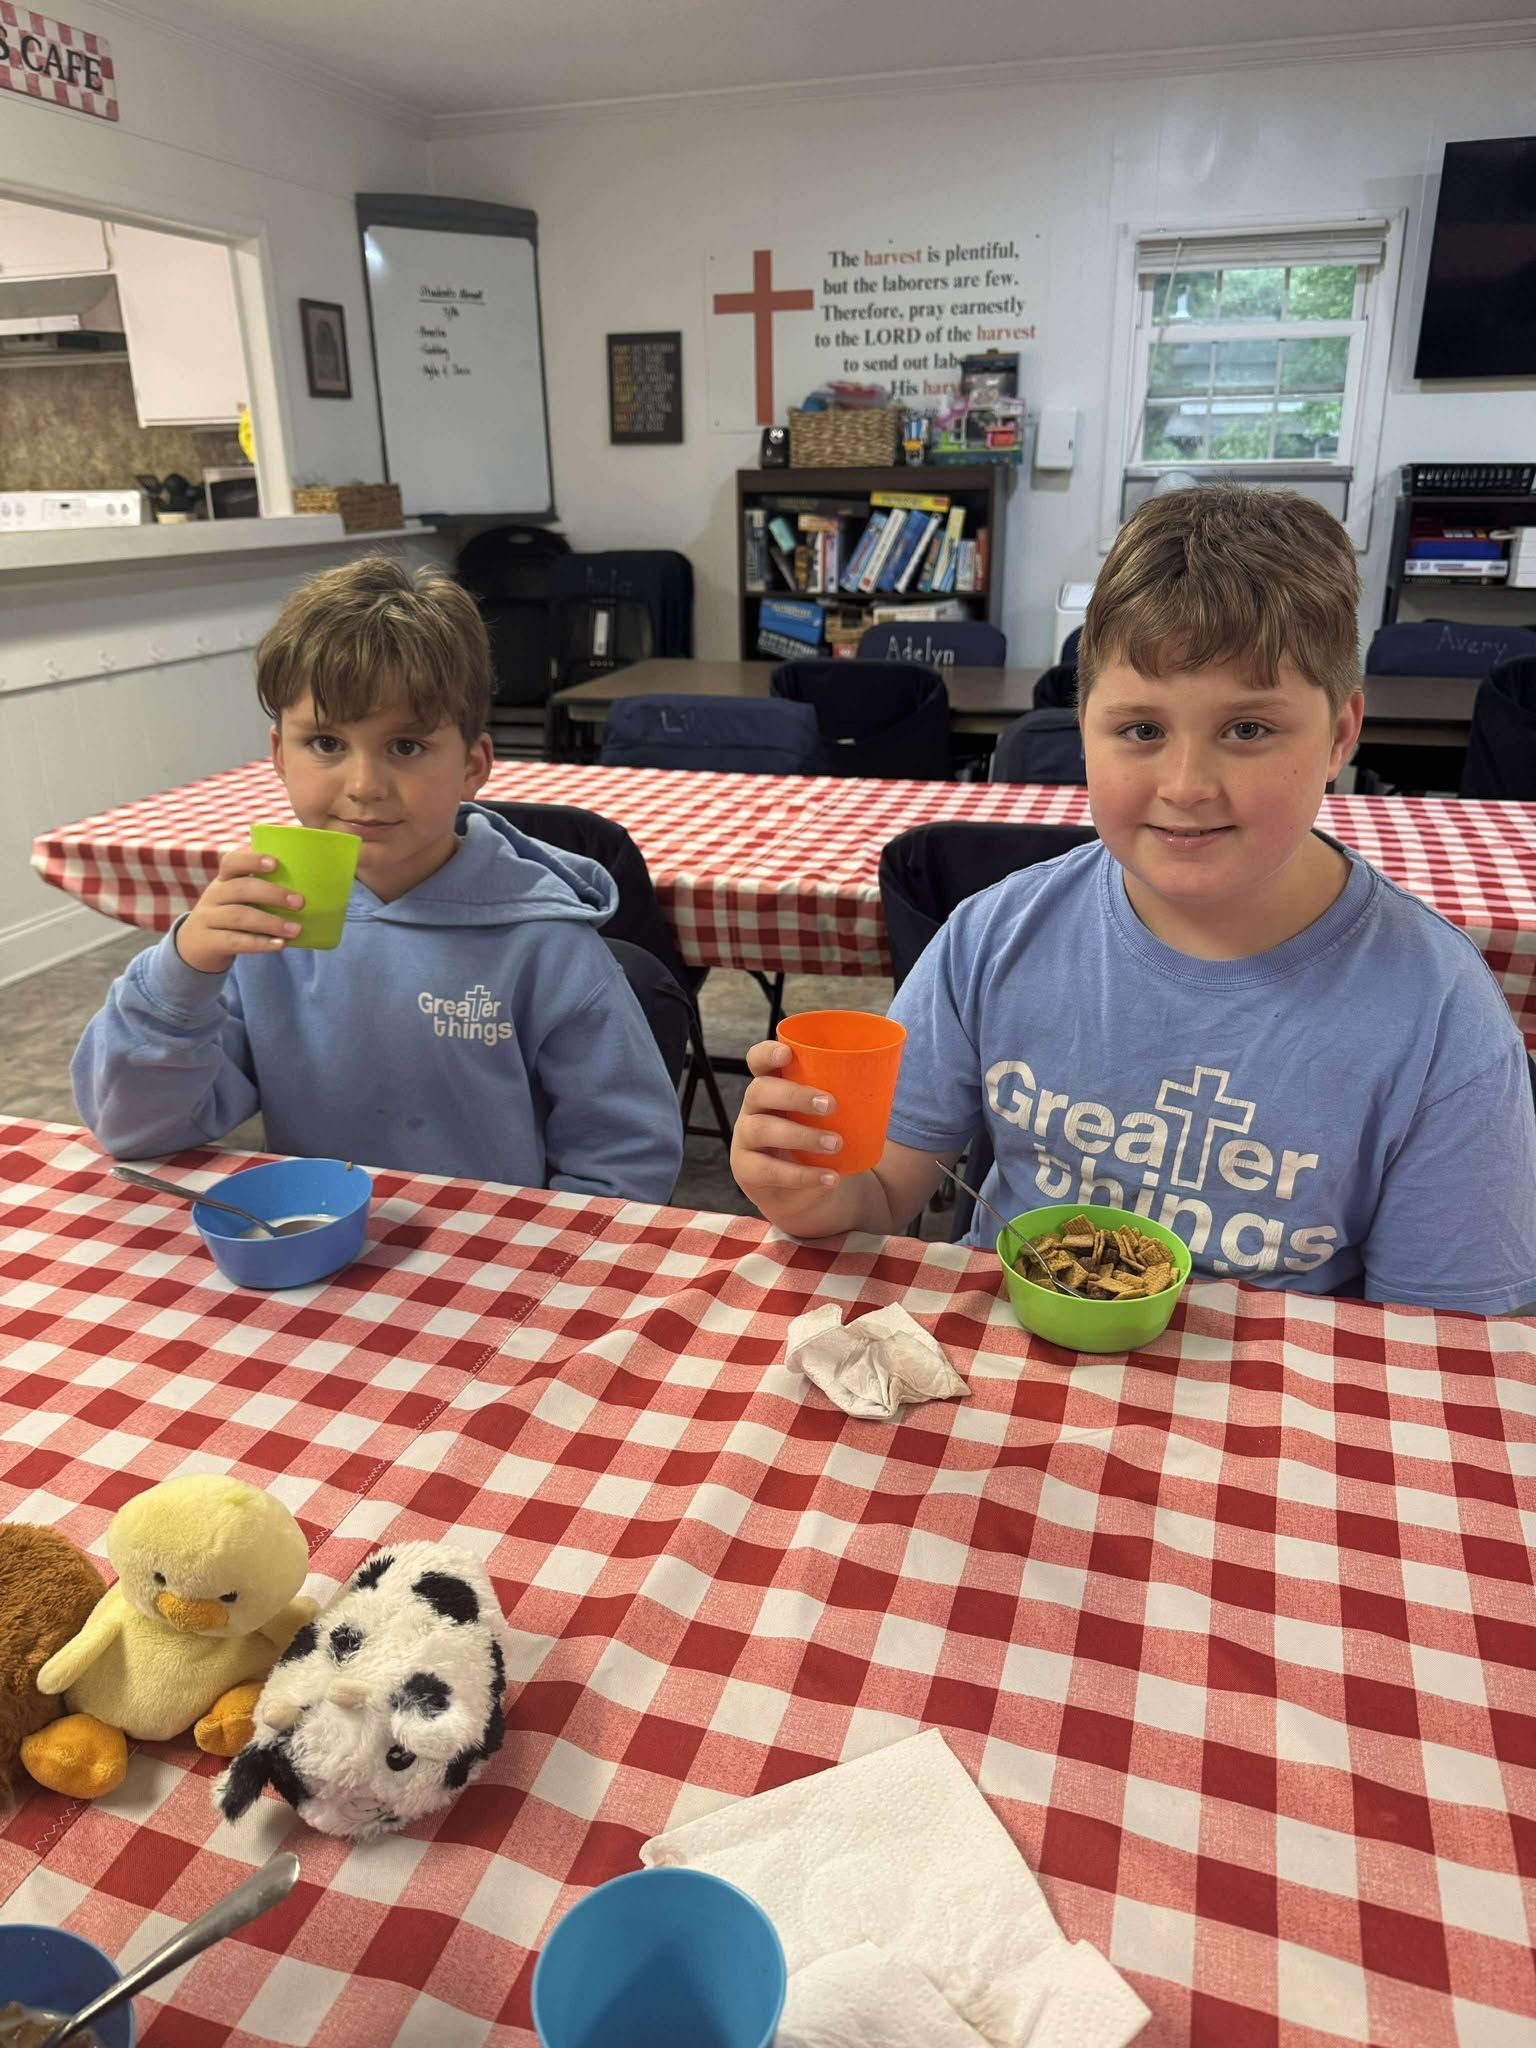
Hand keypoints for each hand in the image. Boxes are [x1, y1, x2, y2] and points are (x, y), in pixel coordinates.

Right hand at [175, 847, 304, 974]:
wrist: (195, 946)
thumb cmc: (231, 915)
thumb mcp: (238, 898)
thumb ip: (263, 889)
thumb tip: (312, 886)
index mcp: (224, 879)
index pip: (232, 861)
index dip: (252, 860)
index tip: (275, 863)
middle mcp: (214, 895)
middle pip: (240, 889)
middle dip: (272, 894)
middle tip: (300, 902)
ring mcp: (208, 918)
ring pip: (239, 916)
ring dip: (271, 922)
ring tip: (296, 929)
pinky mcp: (209, 942)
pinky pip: (235, 941)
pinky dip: (260, 943)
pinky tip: (280, 944)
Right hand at [730, 1039, 845, 1223]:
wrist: (811, 1194)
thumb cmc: (824, 1141)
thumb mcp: (832, 1116)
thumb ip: (847, 1094)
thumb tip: (892, 1066)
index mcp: (773, 1087)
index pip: (758, 1062)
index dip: (766, 1054)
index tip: (788, 1054)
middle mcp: (753, 1109)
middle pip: (759, 1091)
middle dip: (794, 1095)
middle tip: (831, 1104)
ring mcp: (745, 1140)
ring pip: (760, 1129)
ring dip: (801, 1135)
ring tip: (836, 1144)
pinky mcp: (748, 1171)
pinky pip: (768, 1171)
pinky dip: (803, 1175)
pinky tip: (831, 1178)